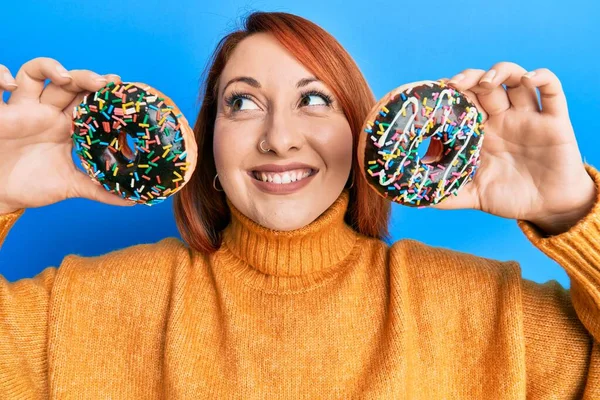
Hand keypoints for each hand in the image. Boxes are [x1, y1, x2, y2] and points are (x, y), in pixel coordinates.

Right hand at [0, 57, 134, 213]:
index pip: (87, 101)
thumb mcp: (70, 186)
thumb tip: (133, 200)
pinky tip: (11, 86)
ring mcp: (21, 109)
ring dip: (49, 67)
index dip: (103, 93)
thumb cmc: (32, 186)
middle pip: (67, 83)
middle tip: (105, 82)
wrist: (0, 196)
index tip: (122, 90)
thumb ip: (100, 190)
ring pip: (33, 73)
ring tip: (65, 78)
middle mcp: (46, 112)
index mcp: (65, 126)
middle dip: (86, 78)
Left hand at [430, 62, 595, 234]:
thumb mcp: (472, 195)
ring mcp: (527, 116)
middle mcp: (502, 118)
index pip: (463, 101)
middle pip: (484, 84)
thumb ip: (446, 195)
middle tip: (453, 85)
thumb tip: (417, 199)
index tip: (433, 93)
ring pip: (514, 79)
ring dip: (499, 72)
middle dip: (468, 79)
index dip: (449, 93)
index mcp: (481, 131)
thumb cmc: (509, 197)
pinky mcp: (554, 120)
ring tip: (485, 83)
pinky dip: (541, 77)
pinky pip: (552, 89)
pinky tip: (528, 80)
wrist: (548, 207)